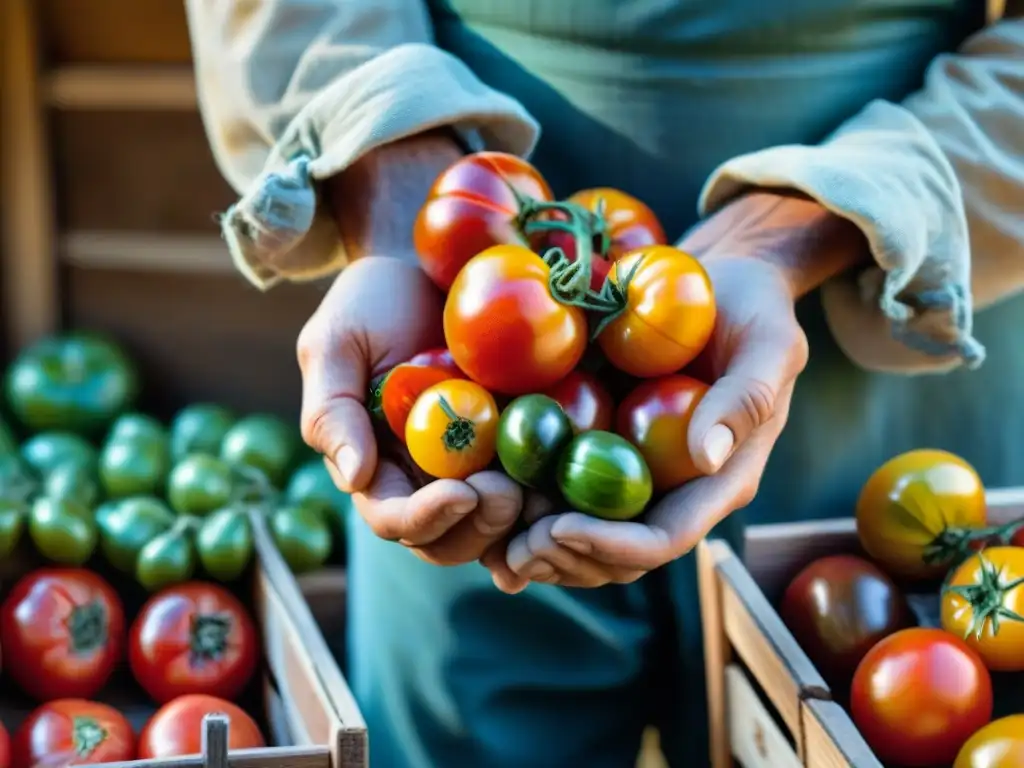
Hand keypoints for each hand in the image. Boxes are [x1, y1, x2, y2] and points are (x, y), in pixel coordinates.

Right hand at [298, 256, 523, 565]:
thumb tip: (353, 477)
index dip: (426, 518)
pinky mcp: (520, 440)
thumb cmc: (371, 301)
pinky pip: (538, 481)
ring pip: (496, 525)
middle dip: (478, 527)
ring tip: (537, 486)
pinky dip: (553, 493)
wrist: (428, 265)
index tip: (460, 493)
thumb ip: (331, 410)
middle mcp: (426, 477)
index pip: (395, 517)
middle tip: (506, 492)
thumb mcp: (334, 343)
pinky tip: (570, 478)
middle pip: (450, 538)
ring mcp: (477, 463)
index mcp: (377, 465)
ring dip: (518, 520)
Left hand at [496, 194, 832, 587]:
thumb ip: (746, 400)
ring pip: (582, 535)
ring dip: (537, 545)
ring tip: (491, 532)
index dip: (612, 546)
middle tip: (513, 545)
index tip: (559, 529)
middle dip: (565, 558)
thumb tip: (706, 457)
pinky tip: (482, 500)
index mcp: (716, 479)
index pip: (665, 537)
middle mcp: (670, 486)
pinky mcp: (598, 442)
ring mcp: (632, 468)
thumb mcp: (768, 344)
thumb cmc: (754, 309)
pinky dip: (522, 503)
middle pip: (617, 555)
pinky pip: (558, 487)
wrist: (718, 280)